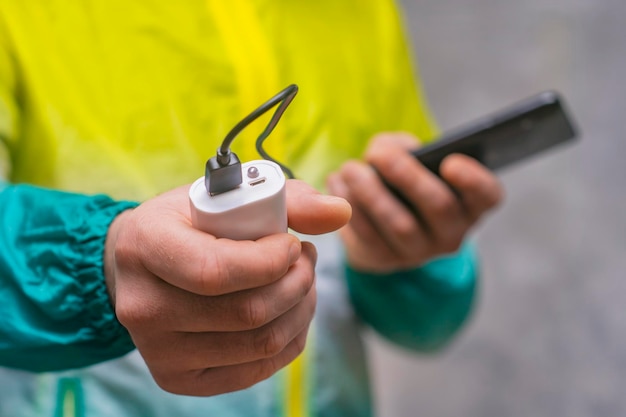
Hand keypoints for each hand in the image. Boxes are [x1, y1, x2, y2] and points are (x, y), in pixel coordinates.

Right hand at [104, 180, 350, 395]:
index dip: (271, 261)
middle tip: (306, 260)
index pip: (216, 271)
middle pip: (246, 313)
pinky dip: (288, 339)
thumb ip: (288, 200)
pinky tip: (291, 311)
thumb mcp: (228, 196)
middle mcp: (143, 305)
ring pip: (258, 344)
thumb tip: (340, 212)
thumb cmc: (189, 223)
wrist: (138, 265)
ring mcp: (158, 350)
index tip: (292, 244)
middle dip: (297, 283)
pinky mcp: (177, 378)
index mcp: (145, 246)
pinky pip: (254, 369)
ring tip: (302, 281)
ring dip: (300, 310)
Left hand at [326, 132, 502, 272]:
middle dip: (407, 174)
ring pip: (400, 225)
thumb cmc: (402, 181)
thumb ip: (403, 146)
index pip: (487, 195)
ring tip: (350, 168)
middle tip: (378, 153)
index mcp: (469, 203)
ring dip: (370, 192)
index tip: (449, 161)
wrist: (377, 224)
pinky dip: (350, 206)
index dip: (473, 179)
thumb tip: (385, 150)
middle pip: (439, 206)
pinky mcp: (385, 261)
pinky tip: (337, 183)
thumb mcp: (410, 159)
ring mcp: (419, 253)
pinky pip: (368, 236)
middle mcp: (451, 233)